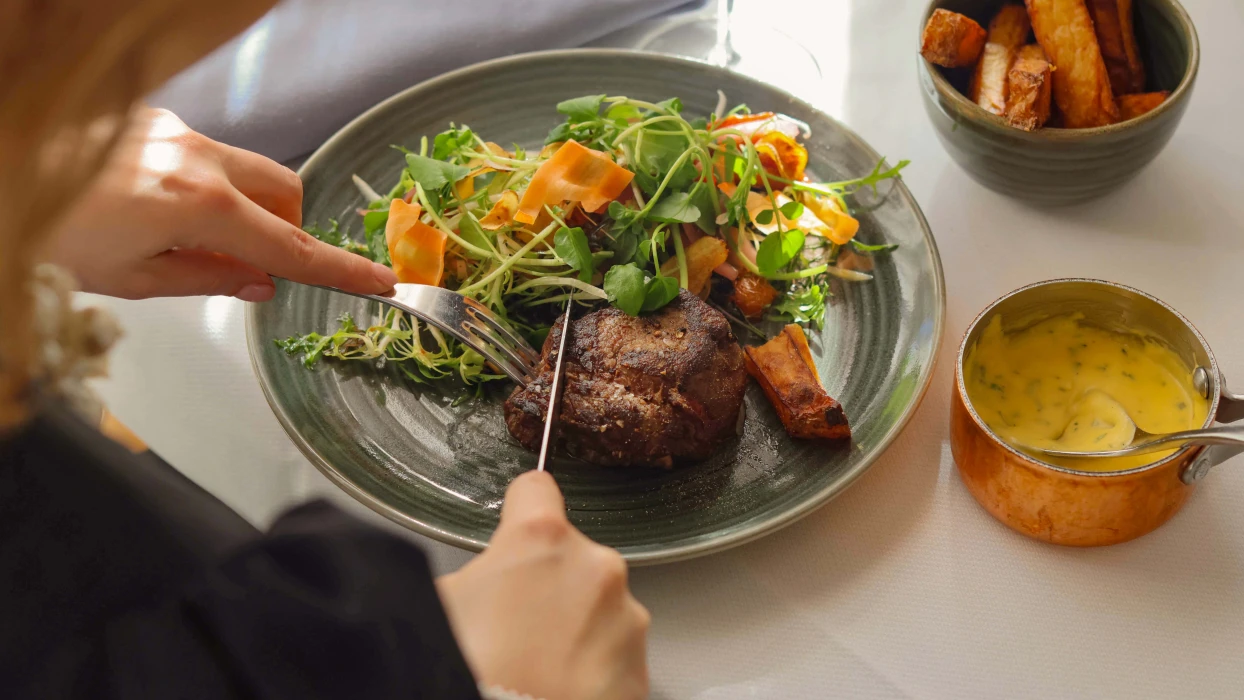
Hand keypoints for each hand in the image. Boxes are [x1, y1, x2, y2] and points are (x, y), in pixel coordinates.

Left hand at [48, 108, 395, 300]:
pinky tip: (155, 208)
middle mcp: (199, 158)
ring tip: (189, 239)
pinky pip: (206, 155)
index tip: (379, 282)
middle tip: (254, 265)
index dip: (340, 270)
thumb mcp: (133, 278)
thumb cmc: (50, 234)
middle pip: (284, 191)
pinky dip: (205, 186)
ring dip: (244, 206)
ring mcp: (176, 132)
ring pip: (246, 170)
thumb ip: (208, 278)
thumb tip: (257, 283)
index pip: (292, 247)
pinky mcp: (152, 120)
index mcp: (201, 206)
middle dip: (287, 228)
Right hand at [437, 471, 649, 699]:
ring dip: (576, 629)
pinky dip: (593, 669)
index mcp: (541, 540)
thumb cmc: (470, 672)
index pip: (537, 488)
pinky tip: (558, 689)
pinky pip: (616, 655)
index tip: (518, 521)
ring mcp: (625, 620)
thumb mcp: (442, 604)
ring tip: (535, 668)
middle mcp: (596, 568)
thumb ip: (474, 576)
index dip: (521, 507)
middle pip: (572, 557)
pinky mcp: (640, 670)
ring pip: (600, 607)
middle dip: (549, 585)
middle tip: (512, 630)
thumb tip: (474, 583)